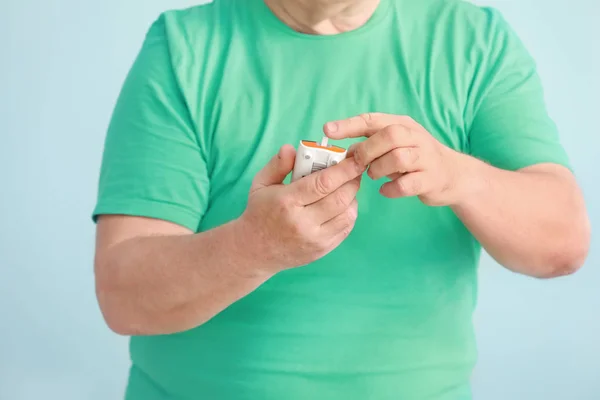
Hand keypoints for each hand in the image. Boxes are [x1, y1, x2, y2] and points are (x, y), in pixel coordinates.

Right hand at [237, 145, 364, 272]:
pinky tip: (343, 204)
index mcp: (287, 202)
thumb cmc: (259, 212)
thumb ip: (278, 164)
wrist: (255, 251)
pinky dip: (350, 212)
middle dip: (353, 181)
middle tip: (355, 169)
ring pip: (347, 214)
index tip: (355, 158)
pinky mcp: (322, 250)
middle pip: (340, 198)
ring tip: (347, 186)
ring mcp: (315, 239)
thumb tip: (293, 148)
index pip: (323, 183)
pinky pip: (346, 228)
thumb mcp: (260, 184)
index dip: (344, 170)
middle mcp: (303, 222)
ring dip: (353, 197)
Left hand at [324, 113, 470, 205]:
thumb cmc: (415, 159)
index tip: (327, 130)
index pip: (372, 119)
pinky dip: (391, 189)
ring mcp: (426, 158)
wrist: (454, 175)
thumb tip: (344, 154)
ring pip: (399, 158)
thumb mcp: (393, 147)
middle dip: (368, 150)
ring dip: (379, 169)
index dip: (348, 125)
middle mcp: (416, 137)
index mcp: (402, 125)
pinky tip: (385, 190)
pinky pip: (407, 184)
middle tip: (359, 163)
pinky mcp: (431, 179)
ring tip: (374, 175)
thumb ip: (369, 147)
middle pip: (389, 135)